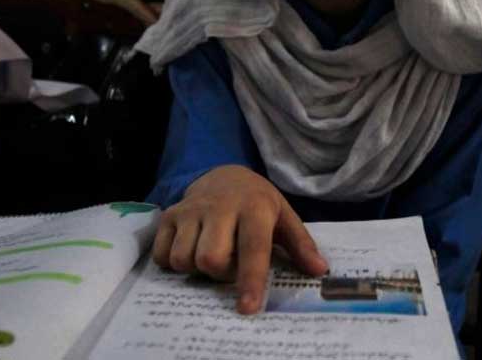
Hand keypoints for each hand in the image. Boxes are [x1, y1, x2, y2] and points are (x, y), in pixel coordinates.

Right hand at [151, 165, 327, 313]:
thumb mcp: (284, 216)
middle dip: (220, 274)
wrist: (224, 175)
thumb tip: (319, 270)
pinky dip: (173, 262)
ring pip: (184, 259)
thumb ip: (301, 245)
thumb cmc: (258, 203)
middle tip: (230, 264)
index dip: (250, 280)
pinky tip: (189, 249)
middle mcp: (219, 206)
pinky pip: (162, 255)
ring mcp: (190, 210)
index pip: (252, 249)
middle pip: (211, 259)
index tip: (248, 307)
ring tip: (211, 254)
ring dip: (196, 269)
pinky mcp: (169, 215)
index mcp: (254, 207)